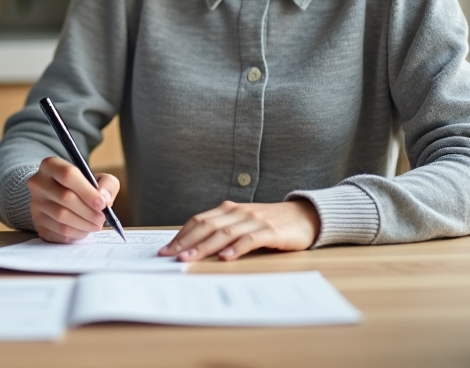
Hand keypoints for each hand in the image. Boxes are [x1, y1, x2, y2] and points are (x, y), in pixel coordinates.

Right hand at [27, 156, 119, 243]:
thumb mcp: (98, 178)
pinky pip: (59, 231)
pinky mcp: (38, 223)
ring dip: (84, 224)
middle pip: (65, 197)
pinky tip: (84, 229)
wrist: (59, 198)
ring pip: (62, 217)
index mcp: (51, 165)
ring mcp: (35, 204)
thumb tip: (105, 198)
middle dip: (88, 211)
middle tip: (102, 218)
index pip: (68, 174)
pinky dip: (76, 233)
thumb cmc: (81, 187)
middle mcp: (38, 183)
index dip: (87, 191)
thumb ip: (107, 184)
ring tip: (96, 224)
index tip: (102, 204)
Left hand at [158, 200, 319, 261]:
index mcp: (228, 210)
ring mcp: (254, 220)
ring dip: (204, 247)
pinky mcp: (271, 231)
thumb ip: (223, 230)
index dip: (181, 235)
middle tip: (170, 256)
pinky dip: (236, 248)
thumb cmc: (270, 223)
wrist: (304, 216)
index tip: (166, 249)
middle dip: (186, 242)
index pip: (199, 221)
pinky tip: (225, 258)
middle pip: (206, 226)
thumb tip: (194, 247)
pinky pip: (250, 239)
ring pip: (224, 233)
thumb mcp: (243, 223)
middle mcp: (238, 212)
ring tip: (189, 259)